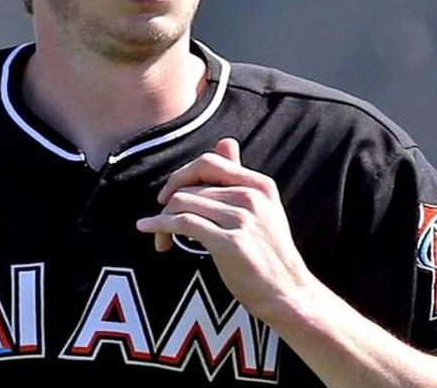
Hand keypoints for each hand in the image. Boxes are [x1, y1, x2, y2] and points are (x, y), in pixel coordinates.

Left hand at [135, 138, 315, 322]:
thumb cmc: (269, 253)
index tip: (169, 194)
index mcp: (259, 185)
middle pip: (190, 185)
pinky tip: (149, 230)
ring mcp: (242, 219)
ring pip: (182, 203)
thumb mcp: (261, 209)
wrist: (287, 293)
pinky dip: (159, 225)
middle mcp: (252, 196)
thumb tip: (225, 142)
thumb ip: (239, 177)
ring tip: (161, 239)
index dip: (182, 175)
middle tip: (161, 220)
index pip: (208, 162)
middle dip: (167, 201)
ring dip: (163, 220)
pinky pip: (183, 223)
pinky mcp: (231, 242)